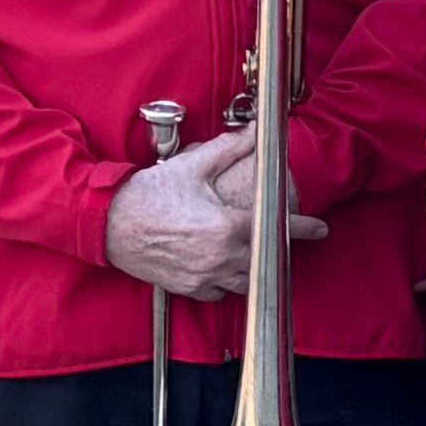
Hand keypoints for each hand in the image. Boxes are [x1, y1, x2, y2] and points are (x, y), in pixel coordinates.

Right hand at [102, 127, 312, 301]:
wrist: (106, 222)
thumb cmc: (147, 194)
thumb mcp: (190, 166)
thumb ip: (228, 149)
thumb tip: (254, 132)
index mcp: (226, 227)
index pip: (277, 230)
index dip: (303, 229)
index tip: (319, 228)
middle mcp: (220, 257)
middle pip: (265, 261)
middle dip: (275, 251)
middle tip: (280, 240)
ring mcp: (204, 277)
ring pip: (245, 282)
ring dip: (252, 269)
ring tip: (254, 254)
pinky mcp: (188, 288)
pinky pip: (219, 293)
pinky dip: (225, 283)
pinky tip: (224, 268)